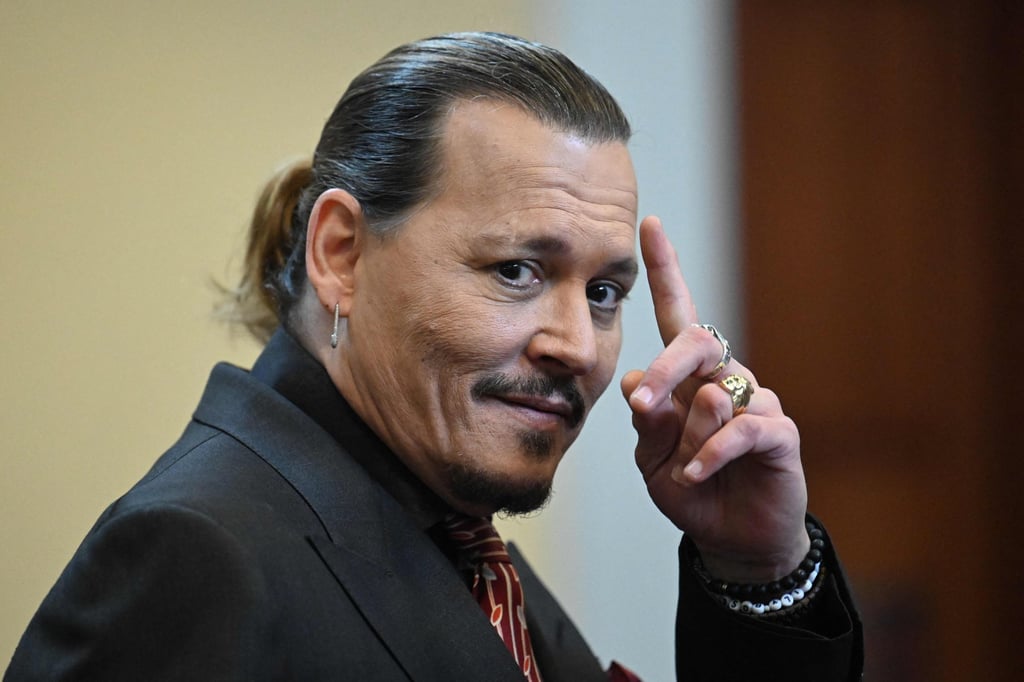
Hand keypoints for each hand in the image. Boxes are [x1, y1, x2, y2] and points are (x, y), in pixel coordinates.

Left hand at [621, 216, 808, 582]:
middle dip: (666, 366)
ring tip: (684, 470)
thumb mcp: (653, 460)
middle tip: (643, 404)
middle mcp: (725, 377)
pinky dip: (712, 455)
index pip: (677, 314)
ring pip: (715, 394)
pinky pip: (743, 430)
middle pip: (697, 338)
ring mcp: (756, 402)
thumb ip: (649, 424)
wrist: (732, 537)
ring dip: (689, 436)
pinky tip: (696, 476)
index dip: (666, 270)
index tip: (648, 223)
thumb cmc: (691, 489)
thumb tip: (640, 383)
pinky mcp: (780, 433)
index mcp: (690, 376)